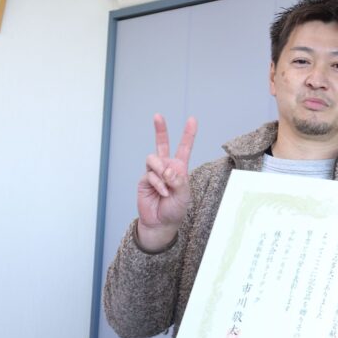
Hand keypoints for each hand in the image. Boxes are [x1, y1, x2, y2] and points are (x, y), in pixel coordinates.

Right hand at [136, 114, 196, 250]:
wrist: (161, 222)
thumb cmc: (175, 209)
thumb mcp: (184, 195)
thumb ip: (178, 180)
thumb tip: (168, 169)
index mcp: (179, 168)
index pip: (184, 148)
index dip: (188, 134)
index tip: (192, 120)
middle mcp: (166, 167)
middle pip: (162, 144)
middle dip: (160, 129)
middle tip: (158, 116)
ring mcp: (154, 172)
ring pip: (154, 158)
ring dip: (161, 170)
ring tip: (166, 184)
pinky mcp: (144, 179)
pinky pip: (150, 174)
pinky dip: (158, 184)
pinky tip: (162, 193)